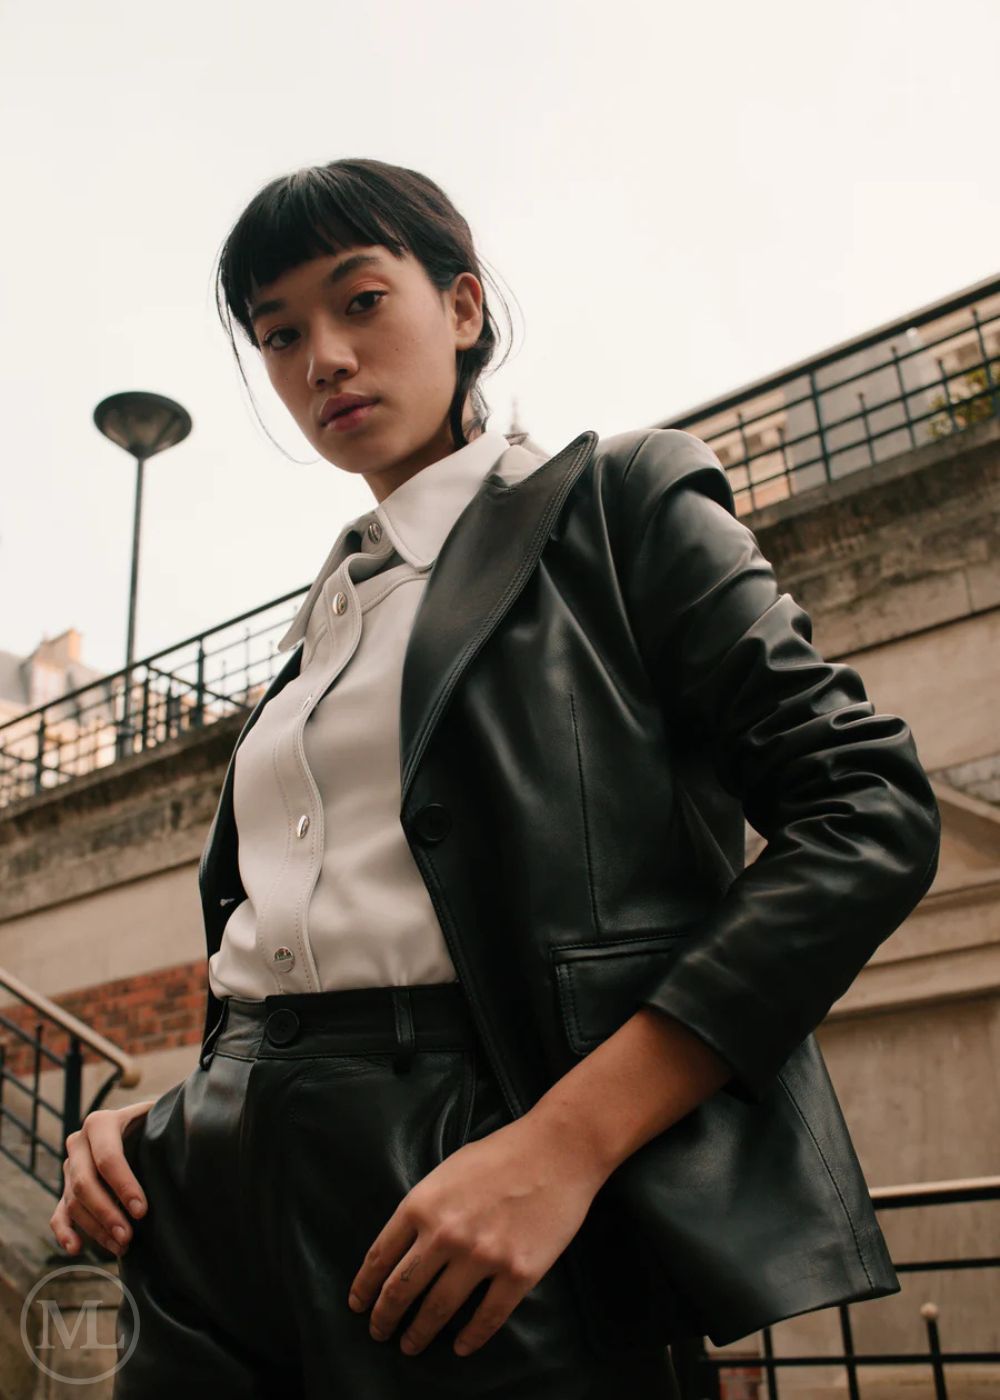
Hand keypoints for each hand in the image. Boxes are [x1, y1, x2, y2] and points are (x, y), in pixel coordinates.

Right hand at [49, 1101, 156, 1257]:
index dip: (123, 1185)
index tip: (142, 1210)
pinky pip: (59, 1213)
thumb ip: (165, 1125)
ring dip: (95, 1228)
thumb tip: (186, 1144)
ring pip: (74, 1202)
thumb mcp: (157, 1117)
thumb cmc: (153, 1123)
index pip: (107, 1158)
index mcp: (100, 1124)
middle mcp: (79, 1143)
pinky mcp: (66, 1188)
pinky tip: (77, 1249)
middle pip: (85, 1183)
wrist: (135, 1123)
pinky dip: (64, 1232)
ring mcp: (69, 1167)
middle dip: (107, 1213)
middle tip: (128, 1237)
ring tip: (121, 1247)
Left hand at [346, 1109, 604, 1358]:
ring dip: (419, 1334)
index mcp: (422, 1204)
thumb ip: (424, 1207)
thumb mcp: (447, 1170)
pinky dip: (470, 1338)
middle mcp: (445, 1234)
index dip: (364, 1288)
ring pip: (437, 1311)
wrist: (558, 1149)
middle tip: (380, 1332)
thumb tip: (406, 1245)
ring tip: (411, 1346)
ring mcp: (482, 1256)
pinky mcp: (517, 1272)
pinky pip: (487, 1318)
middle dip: (385, 1317)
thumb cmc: (502, 1153)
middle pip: (401, 1290)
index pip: (380, 1257)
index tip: (358, 1305)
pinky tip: (461, 1346)